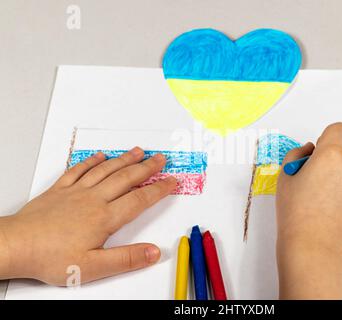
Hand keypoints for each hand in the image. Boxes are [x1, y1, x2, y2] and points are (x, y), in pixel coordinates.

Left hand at [0, 147, 175, 285]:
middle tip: (160, 158)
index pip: (140, 199)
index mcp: (104, 217)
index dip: (159, 189)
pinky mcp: (59, 190)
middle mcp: (93, 199)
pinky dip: (91, 160)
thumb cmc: (51, 257)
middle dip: (146, 167)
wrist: (16, 245)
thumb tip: (154, 252)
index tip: (172, 182)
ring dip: (124, 159)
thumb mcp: (93, 267)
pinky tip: (99, 155)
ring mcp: (76, 192)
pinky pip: (78, 169)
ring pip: (106, 170)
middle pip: (126, 178)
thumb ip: (126, 259)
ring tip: (138, 151)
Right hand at [276, 123, 341, 298]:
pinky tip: (336, 217)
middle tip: (314, 191)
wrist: (313, 246)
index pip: (340, 130)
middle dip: (331, 169)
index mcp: (330, 155)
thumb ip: (297, 154)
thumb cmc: (294, 212)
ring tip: (325, 208)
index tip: (323, 153)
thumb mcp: (285, 177)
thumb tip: (312, 149)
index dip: (330, 138)